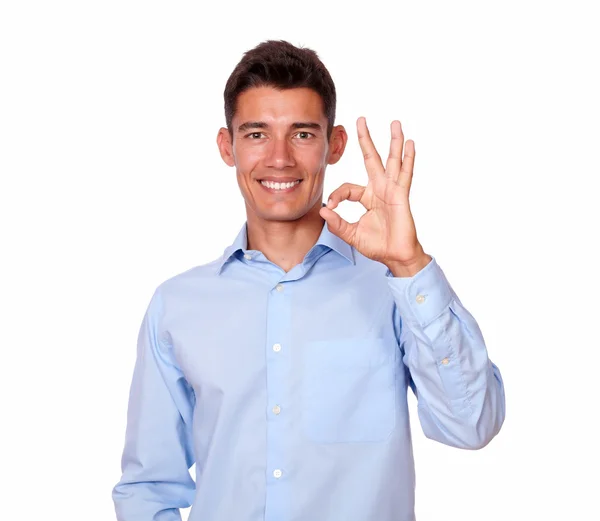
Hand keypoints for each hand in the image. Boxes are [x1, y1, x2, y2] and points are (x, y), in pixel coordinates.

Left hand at [319, 117, 430, 272]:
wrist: (395, 256)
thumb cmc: (377, 245)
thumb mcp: (351, 234)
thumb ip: (337, 224)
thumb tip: (323, 211)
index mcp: (367, 197)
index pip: (347, 188)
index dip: (337, 195)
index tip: (331, 207)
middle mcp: (380, 189)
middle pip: (371, 158)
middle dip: (366, 139)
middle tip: (361, 120)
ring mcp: (392, 190)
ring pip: (391, 160)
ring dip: (393, 141)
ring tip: (395, 122)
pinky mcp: (401, 195)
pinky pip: (404, 174)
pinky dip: (407, 158)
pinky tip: (409, 143)